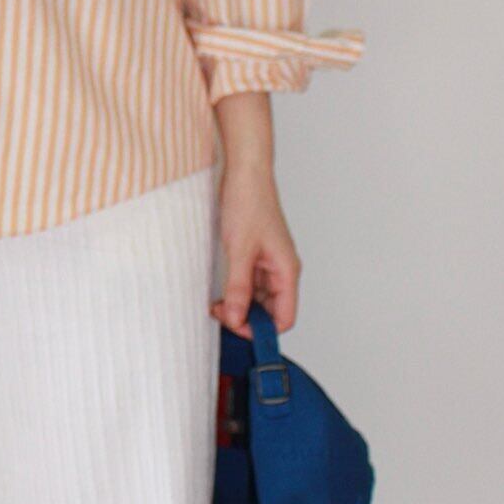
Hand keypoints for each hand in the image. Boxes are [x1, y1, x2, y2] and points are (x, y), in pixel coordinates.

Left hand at [210, 160, 300, 338]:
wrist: (244, 174)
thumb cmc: (249, 204)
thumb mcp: (240, 250)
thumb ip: (238, 287)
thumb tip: (237, 318)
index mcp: (287, 271)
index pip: (284, 318)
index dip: (262, 330)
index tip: (235, 327)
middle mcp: (281, 271)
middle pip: (270, 312)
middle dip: (247, 319)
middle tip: (220, 314)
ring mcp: (268, 264)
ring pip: (258, 300)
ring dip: (239, 306)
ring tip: (216, 305)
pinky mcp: (255, 257)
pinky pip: (249, 285)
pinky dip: (235, 293)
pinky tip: (219, 294)